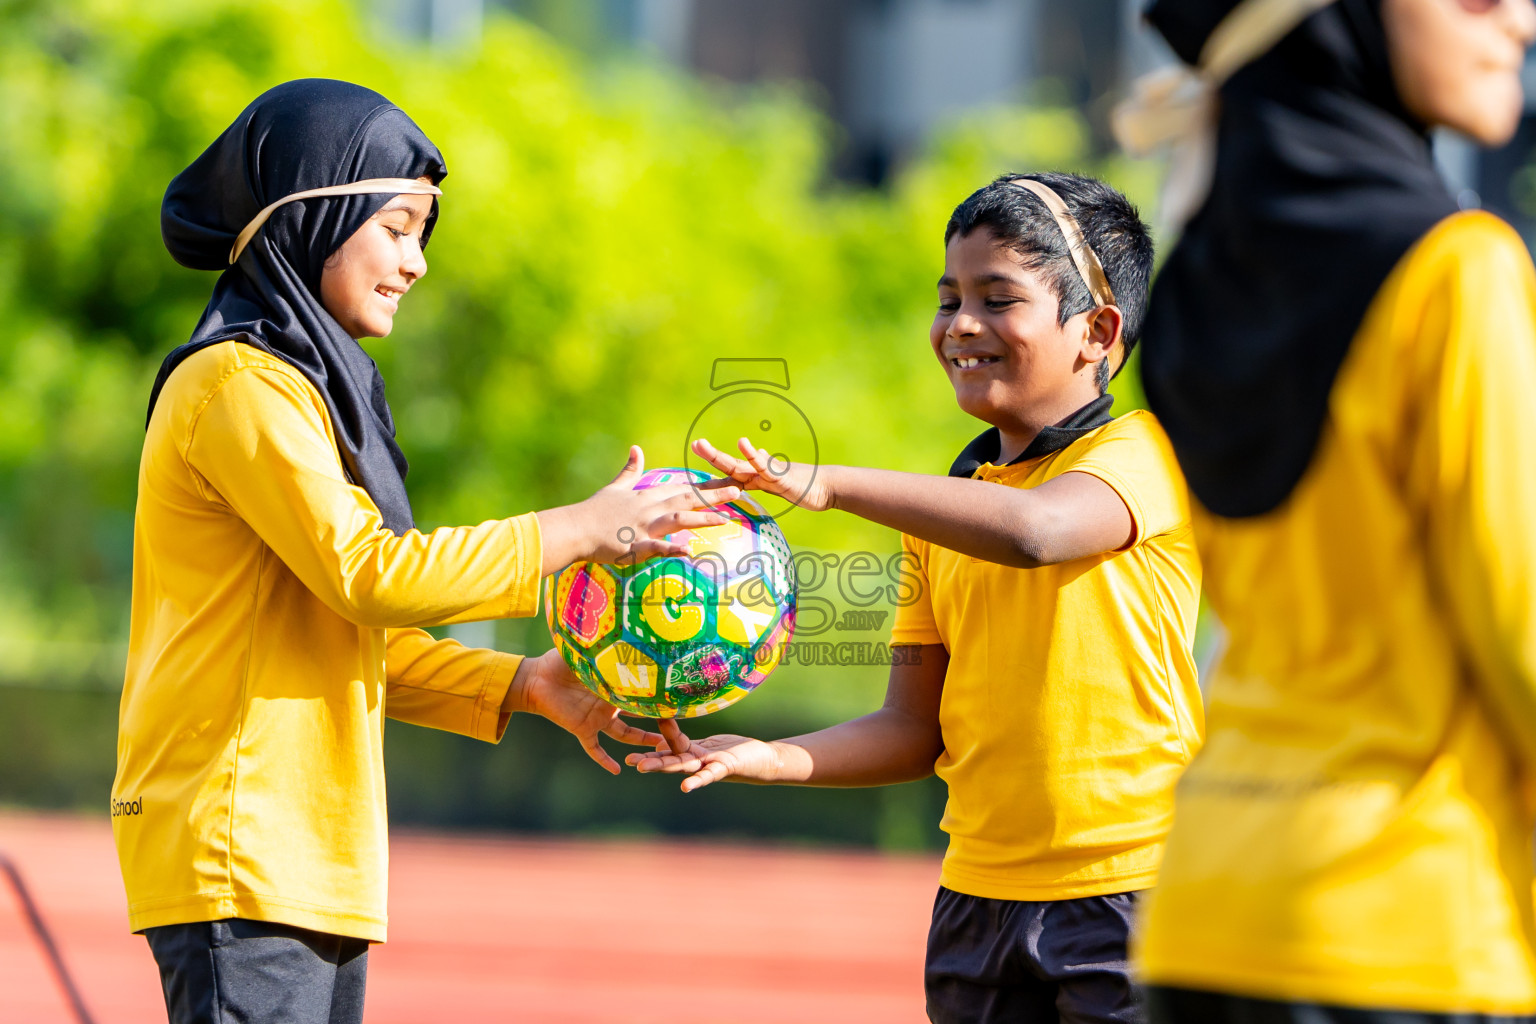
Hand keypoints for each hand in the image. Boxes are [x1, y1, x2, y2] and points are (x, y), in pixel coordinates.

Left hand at [513, 650, 667, 773]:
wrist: (536, 678)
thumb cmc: (562, 660)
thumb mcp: (589, 654)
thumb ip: (608, 651)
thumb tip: (630, 638)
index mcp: (615, 684)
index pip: (642, 692)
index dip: (660, 697)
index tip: (681, 699)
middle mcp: (611, 703)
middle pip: (640, 716)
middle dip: (659, 722)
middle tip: (680, 728)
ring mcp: (598, 719)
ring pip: (625, 735)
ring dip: (641, 743)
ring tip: (660, 751)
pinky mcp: (583, 729)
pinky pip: (594, 749)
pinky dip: (604, 760)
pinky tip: (617, 771)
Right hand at [538, 446, 740, 571]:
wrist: (574, 528)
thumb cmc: (594, 510)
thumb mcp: (615, 487)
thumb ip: (630, 470)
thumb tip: (637, 449)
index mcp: (647, 495)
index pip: (682, 486)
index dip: (706, 482)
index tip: (727, 479)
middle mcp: (649, 508)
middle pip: (687, 498)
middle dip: (714, 494)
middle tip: (739, 490)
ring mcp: (642, 525)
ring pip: (677, 519)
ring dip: (701, 518)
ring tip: (725, 519)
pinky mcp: (633, 544)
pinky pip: (655, 547)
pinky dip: (672, 549)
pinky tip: (689, 552)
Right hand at [625, 724, 783, 791]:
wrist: (761, 760)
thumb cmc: (733, 751)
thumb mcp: (705, 745)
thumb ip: (685, 742)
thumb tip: (663, 731)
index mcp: (691, 754)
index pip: (666, 751)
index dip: (648, 751)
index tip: (627, 753)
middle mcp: (697, 761)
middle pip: (669, 761)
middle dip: (650, 761)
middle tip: (628, 762)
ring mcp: (708, 765)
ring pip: (683, 765)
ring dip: (664, 767)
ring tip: (644, 768)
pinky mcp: (725, 767)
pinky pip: (709, 774)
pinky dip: (697, 780)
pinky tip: (685, 787)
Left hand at [691, 437, 832, 512]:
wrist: (828, 487)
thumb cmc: (805, 486)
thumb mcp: (781, 482)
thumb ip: (767, 472)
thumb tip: (760, 454)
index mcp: (757, 477)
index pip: (730, 471)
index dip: (713, 466)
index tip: (696, 459)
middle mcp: (759, 472)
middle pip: (729, 464)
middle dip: (711, 456)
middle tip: (695, 444)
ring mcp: (768, 473)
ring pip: (738, 465)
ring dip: (718, 456)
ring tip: (702, 445)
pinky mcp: (780, 477)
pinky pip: (764, 465)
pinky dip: (752, 454)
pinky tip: (742, 443)